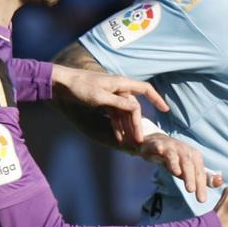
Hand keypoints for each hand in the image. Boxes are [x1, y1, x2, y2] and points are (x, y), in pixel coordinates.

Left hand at [51, 62, 168, 147]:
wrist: (61, 83)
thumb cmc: (79, 86)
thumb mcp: (99, 97)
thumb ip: (119, 103)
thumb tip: (136, 108)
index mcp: (120, 83)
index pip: (144, 89)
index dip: (156, 99)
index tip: (165, 110)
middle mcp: (118, 88)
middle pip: (133, 107)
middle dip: (136, 124)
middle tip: (139, 141)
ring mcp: (111, 95)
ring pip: (124, 113)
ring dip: (126, 127)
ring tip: (129, 143)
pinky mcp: (104, 100)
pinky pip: (114, 114)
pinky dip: (117, 125)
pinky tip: (118, 137)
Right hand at [139, 132, 221, 201]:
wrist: (158, 144)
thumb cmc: (176, 159)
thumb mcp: (190, 169)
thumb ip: (203, 178)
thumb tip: (219, 182)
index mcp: (194, 157)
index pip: (200, 173)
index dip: (201, 186)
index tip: (202, 200)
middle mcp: (185, 151)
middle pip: (189, 165)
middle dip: (190, 177)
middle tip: (191, 190)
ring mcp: (171, 147)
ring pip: (175, 156)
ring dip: (175, 164)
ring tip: (177, 173)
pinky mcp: (158, 145)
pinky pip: (159, 147)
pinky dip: (159, 148)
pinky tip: (159, 151)